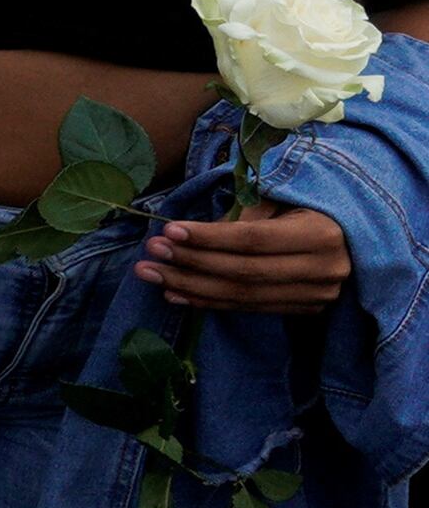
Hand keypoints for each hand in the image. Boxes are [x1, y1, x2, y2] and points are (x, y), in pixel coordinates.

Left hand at [140, 201, 353, 315]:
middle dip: (192, 262)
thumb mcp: (285, 198)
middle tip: (151, 252)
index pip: (254, 240)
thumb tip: (193, 231)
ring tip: (150, 274)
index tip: (169, 230)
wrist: (356, 240)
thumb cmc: (309, 207)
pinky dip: (207, 302)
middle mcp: (323, 270)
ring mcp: (316, 296)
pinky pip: (248, 308)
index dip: (209, 238)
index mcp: (321, 234)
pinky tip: (175, 293)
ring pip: (242, 295)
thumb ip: (247, 212)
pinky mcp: (304, 310)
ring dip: (190, 285)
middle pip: (244, 272)